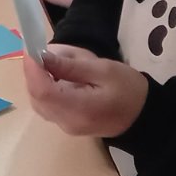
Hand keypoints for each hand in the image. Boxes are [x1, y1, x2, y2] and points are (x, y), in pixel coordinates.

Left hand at [21, 43, 149, 136]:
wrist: (145, 117)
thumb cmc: (129, 90)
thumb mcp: (103, 70)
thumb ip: (71, 66)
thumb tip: (42, 57)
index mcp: (78, 109)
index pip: (42, 91)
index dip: (32, 69)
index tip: (30, 48)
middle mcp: (67, 122)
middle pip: (37, 98)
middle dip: (32, 74)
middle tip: (38, 52)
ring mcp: (67, 127)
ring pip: (39, 103)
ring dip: (37, 81)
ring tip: (47, 61)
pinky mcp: (69, 125)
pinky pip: (48, 107)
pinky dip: (44, 90)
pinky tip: (53, 76)